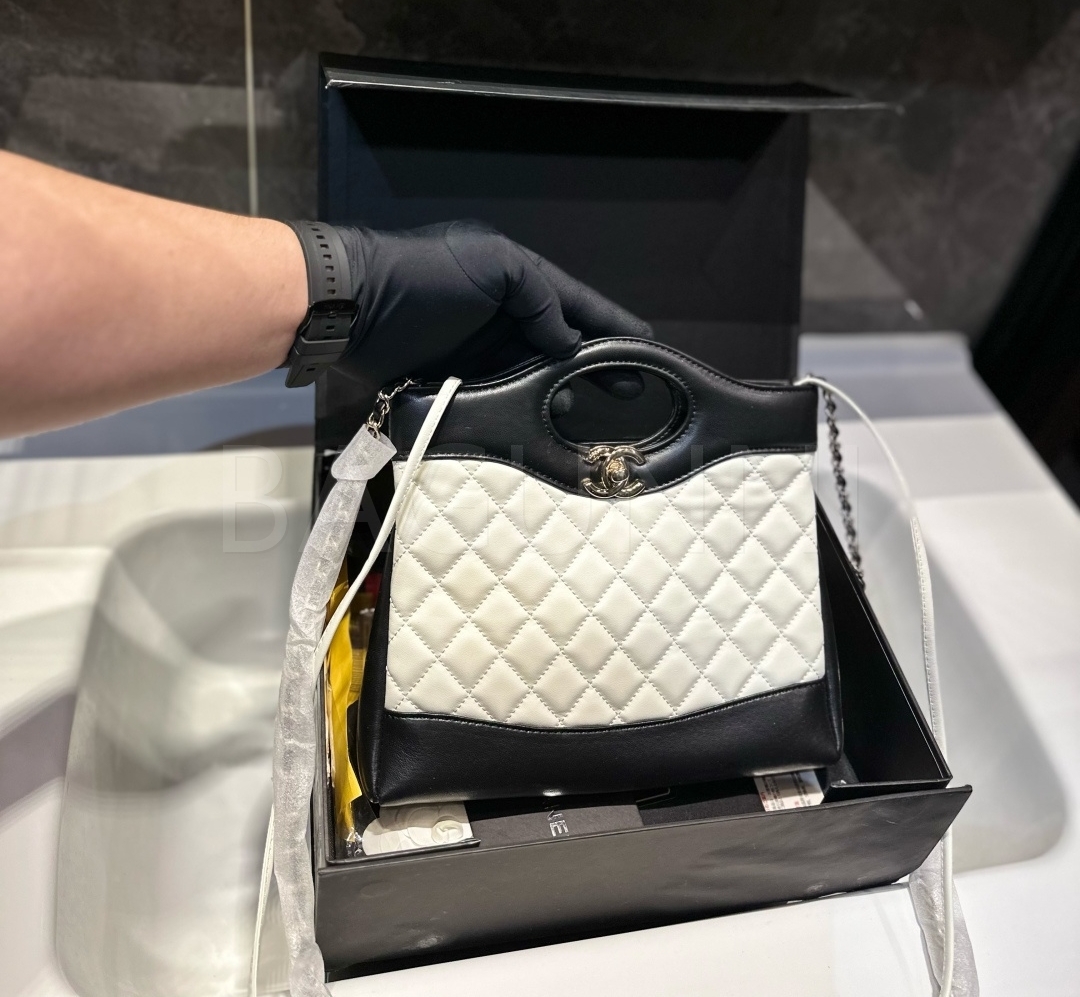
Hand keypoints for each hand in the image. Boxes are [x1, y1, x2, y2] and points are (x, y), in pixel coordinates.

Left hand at [326, 220, 651, 409]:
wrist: (355, 307)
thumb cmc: (426, 276)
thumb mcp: (495, 265)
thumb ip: (540, 299)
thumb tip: (568, 342)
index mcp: (515, 279)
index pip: (575, 303)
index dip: (611, 323)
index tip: (647, 345)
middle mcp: (502, 314)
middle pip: (560, 341)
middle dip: (595, 362)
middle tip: (628, 389)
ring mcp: (479, 349)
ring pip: (533, 372)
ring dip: (561, 389)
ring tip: (592, 411)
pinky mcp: (456, 379)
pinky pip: (500, 395)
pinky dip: (524, 406)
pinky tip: (544, 420)